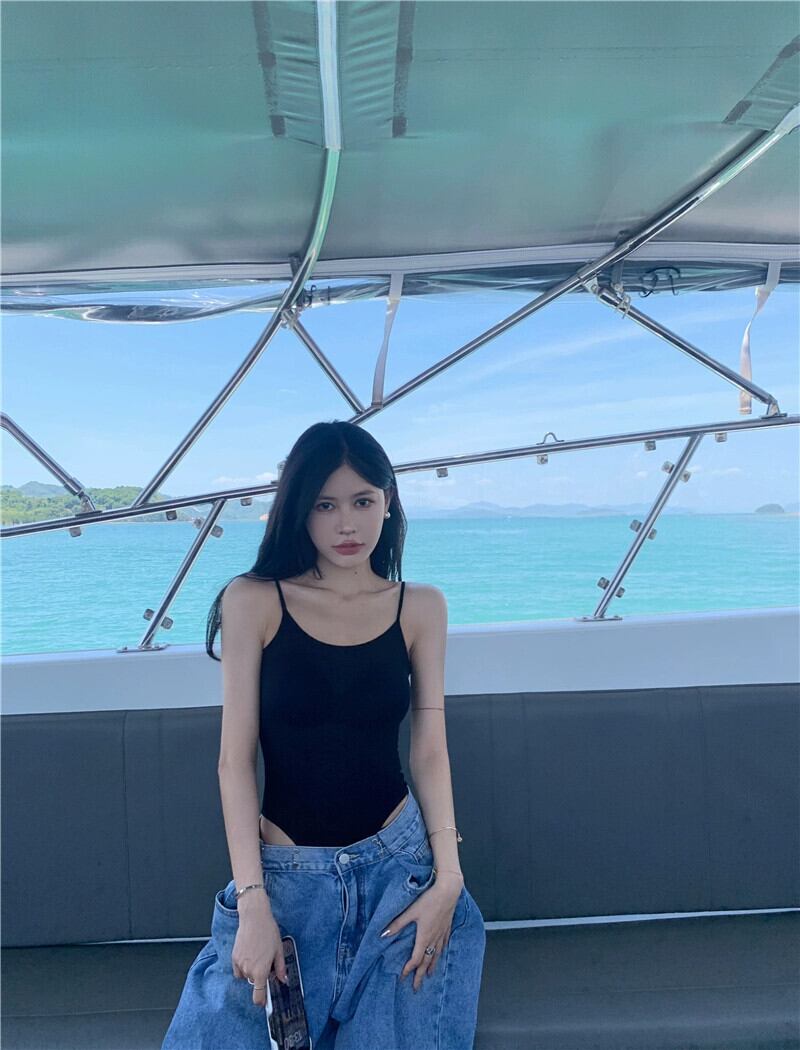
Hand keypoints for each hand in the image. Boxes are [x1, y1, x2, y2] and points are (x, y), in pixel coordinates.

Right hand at [232, 904, 286, 1007]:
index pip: (258, 996)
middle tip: (267, 961)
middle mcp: (248, 970)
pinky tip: (250, 953)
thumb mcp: (278, 950)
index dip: (261, 1001)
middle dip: (260, 976)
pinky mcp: (233, 957)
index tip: (264, 1002)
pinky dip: (244, 965)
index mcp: (260, 971)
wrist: (254, 917)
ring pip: (246, 975)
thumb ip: (280, 968)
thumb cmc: (268, 932)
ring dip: (251, 970)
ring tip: (258, 954)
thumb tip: (283, 980)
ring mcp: (239, 964)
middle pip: (254, 982)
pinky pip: (238, 969)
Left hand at [381, 875, 463, 990]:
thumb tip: (383, 935)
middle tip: (417, 987)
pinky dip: (440, 952)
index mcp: (424, 937)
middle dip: (420, 975)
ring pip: (436, 955)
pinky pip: (443, 944)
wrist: (449, 890)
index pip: (415, 959)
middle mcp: (434, 939)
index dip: (408, 969)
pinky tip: (440, 953)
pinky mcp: (447, 927)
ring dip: (431, 966)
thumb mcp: (411, 911)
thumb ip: (398, 924)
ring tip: (429, 975)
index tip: (402, 977)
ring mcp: (442, 934)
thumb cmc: (429, 900)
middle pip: (426, 961)